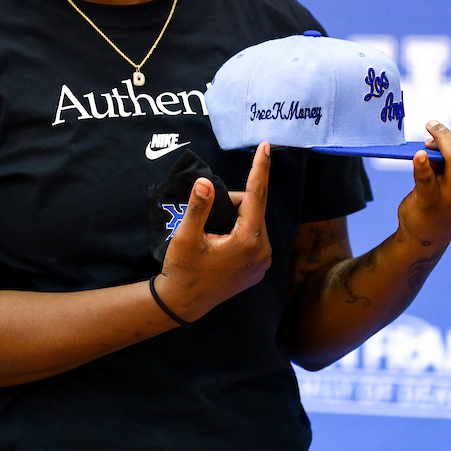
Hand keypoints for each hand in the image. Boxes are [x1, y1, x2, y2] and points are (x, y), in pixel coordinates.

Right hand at [156, 142, 272, 321]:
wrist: (183, 304)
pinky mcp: (258, 269)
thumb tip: (204, 182)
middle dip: (233, 203)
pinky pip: (253, 238)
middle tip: (207, 217)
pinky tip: (220, 243)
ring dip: (236, 218)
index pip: (256, 196)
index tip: (267, 146)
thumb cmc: (183, 270)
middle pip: (252, 210)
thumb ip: (198, 207)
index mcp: (248, 241)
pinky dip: (239, 231)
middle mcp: (263, 251)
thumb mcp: (186, 237)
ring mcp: (263, 262)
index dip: (260, 169)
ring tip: (211, 234)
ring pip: (253, 223)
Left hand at [399, 120, 450, 245]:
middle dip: (448, 135)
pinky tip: (418, 156)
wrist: (427, 234)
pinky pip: (427, 178)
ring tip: (423, 148)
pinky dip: (422, 164)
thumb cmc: (442, 199)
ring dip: (439, 141)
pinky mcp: (431, 202)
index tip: (439, 139)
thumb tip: (436, 136)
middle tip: (429, 141)